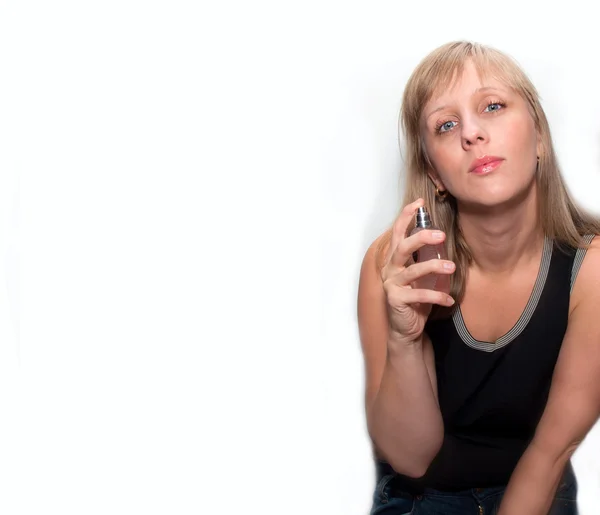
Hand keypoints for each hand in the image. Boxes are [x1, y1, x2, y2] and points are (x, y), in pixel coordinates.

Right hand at [381, 199, 455, 345]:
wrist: (407, 328)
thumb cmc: (415, 298)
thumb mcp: (420, 275)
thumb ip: (424, 258)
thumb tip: (440, 235)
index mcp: (394, 260)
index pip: (397, 233)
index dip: (406, 217)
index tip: (420, 203)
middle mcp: (390, 269)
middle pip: (402, 247)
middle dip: (421, 238)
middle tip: (441, 235)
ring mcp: (391, 284)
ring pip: (412, 270)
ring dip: (434, 267)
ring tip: (452, 267)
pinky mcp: (396, 300)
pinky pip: (419, 295)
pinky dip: (437, 296)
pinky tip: (449, 299)